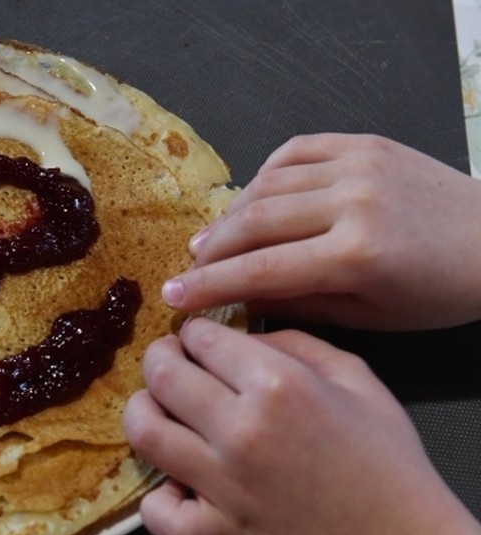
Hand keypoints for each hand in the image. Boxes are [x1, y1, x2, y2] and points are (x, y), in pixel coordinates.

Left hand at [123, 318, 480, 534]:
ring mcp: (222, 484)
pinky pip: (158, 515)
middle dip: (158, 358)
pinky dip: (157, 501)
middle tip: (168, 362)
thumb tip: (237, 334)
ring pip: (144, 433)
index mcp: (277, 384)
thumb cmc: (383, 456)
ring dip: (142, 413)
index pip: (200, 338)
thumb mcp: (353, 375)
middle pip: (161, 375)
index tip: (197, 340)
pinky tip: (175, 485)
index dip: (194, 333)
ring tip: (157, 410)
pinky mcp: (217, 531)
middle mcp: (240, 429)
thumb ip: (292, 342)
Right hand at [162, 134, 480, 329]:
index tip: (173, 299)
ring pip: (267, 185)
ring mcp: (358, 164)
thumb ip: (299, 301)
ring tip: (210, 241)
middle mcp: (353, 201)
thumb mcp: (369, 315)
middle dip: (210, 251)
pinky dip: (264, 177)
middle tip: (186, 270)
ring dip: (231, 215)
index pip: (261, 270)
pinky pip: (294, 152)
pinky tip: (252, 200)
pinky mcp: (364, 142)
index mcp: (358, 254)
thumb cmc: (439, 292)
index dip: (209, 286)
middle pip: (254, 223)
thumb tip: (238, 296)